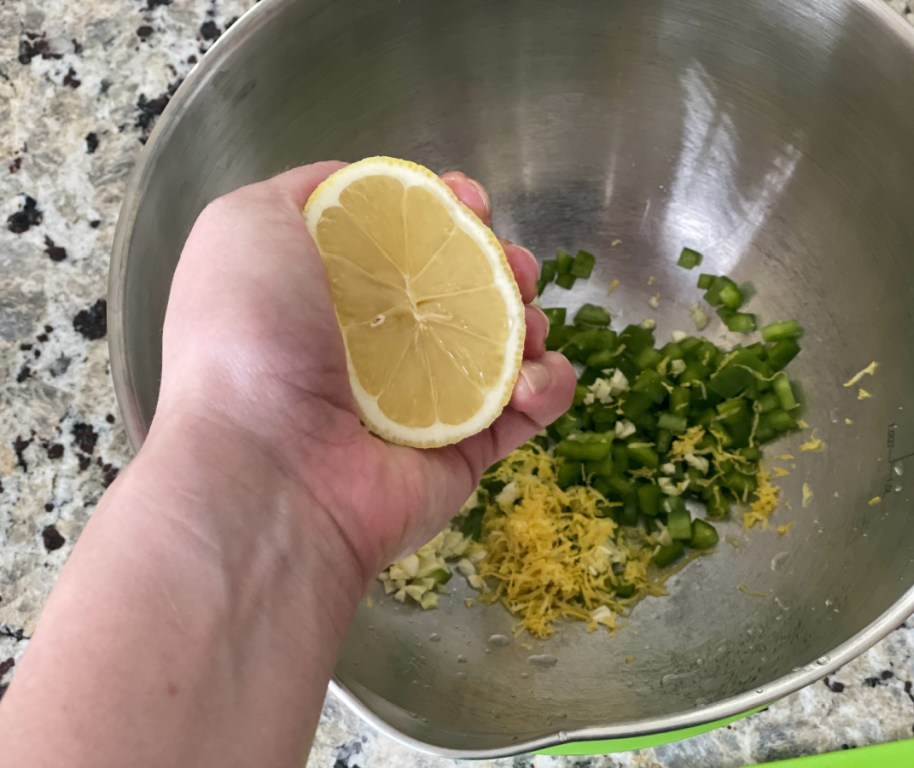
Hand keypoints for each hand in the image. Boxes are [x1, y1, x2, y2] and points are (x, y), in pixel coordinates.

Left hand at [153, 161, 575, 579]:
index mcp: (337, 294)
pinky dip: (550, 384)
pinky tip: (532, 379)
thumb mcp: (246, 224)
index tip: (467, 201)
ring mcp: (429, 399)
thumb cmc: (251, 335)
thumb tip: (362, 185)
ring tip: (525, 323)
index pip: (412, 242)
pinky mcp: (467, 451)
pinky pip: (530, 409)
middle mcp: (383, 345)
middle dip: (501, 260)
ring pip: (507, 343)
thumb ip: (306, 192)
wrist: (269, 465)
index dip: (449, 211)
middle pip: (467, 286)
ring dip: (530, 317)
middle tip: (509, 265)